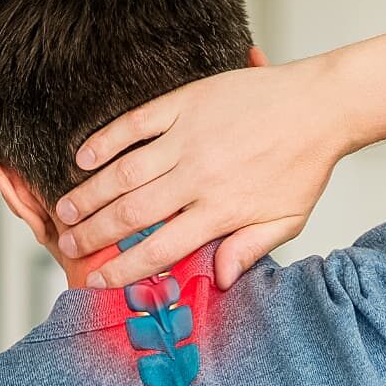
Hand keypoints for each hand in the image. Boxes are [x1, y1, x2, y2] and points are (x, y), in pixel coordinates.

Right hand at [53, 55, 347, 290]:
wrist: (321, 106)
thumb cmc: (304, 164)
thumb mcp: (287, 221)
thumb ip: (249, 250)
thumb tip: (221, 282)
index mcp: (220, 211)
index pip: (160, 249)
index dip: (123, 269)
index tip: (98, 282)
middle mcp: (199, 176)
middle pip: (131, 214)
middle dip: (93, 234)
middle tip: (69, 246)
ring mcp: (189, 137)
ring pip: (124, 172)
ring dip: (89, 193)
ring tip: (64, 210)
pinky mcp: (186, 103)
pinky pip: (136, 124)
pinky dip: (105, 140)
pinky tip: (83, 156)